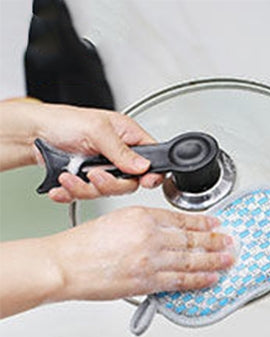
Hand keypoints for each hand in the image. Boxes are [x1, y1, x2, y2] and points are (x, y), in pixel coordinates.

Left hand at [0, 98, 162, 200]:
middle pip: (129, 184)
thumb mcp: (97, 130)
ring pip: (107, 193)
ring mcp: (103, 171)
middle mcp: (118, 157)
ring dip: (84, 188)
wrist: (33, 133)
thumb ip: (121, 151)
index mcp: (128, 138)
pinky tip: (62, 184)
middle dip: (108, 184)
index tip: (144, 182)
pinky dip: (71, 193)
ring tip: (68, 177)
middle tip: (94, 175)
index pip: (152, 161)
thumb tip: (143, 166)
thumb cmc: (63, 121)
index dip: (151, 175)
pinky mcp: (87, 182)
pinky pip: (86, 197)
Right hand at [0, 206, 233, 317]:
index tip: (215, 225)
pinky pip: (181, 281)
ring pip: (191, 260)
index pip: (181, 219)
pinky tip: (211, 278)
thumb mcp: (115, 221)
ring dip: (214, 261)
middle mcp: (150, 236)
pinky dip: (199, 280)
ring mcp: (151, 260)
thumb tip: (164, 236)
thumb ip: (142, 227)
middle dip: (215, 242)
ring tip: (228, 260)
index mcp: (141, 216)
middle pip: (191, 239)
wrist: (65, 265)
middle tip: (230, 242)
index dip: (202, 224)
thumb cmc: (82, 245)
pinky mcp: (148, 281)